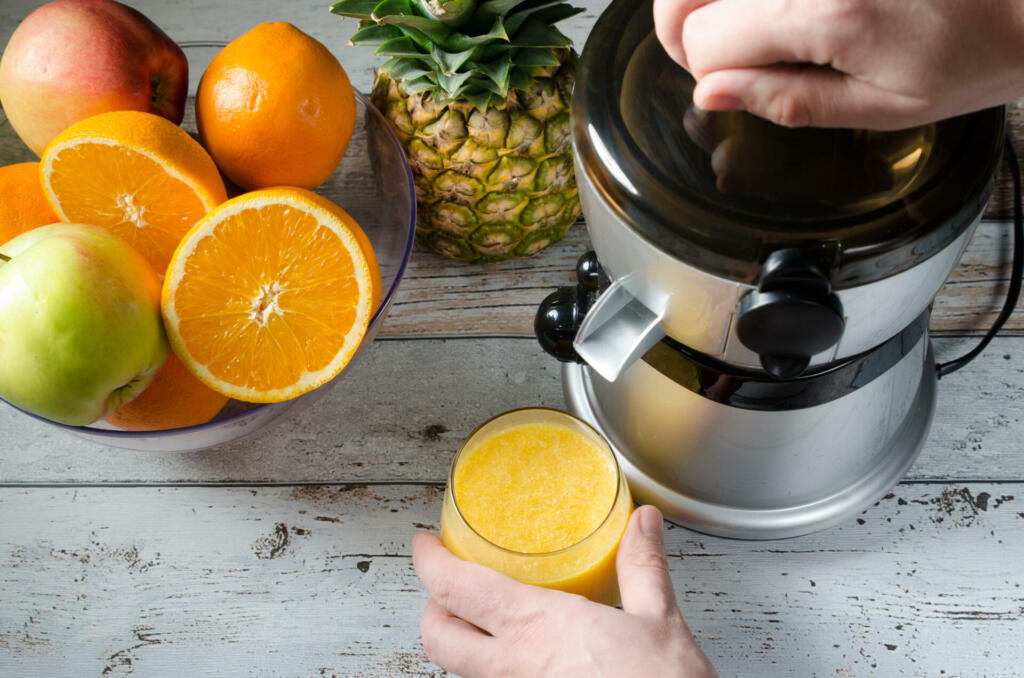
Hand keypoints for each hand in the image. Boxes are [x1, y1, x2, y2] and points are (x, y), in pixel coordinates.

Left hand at [411, 505, 717, 677]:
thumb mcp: (659, 621)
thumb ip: (642, 567)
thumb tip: (643, 524)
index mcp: (537, 627)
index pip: (456, 589)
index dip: (429, 563)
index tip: (425, 545)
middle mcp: (514, 667)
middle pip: (437, 638)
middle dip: (432, 609)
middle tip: (447, 587)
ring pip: (461, 670)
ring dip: (462, 644)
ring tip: (487, 623)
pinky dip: (495, 671)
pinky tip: (526, 661)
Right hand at [653, 0, 1023, 128]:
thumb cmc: (975, 49)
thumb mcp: (883, 104)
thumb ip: (788, 99)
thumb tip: (712, 94)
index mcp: (825, 12)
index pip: (704, 41)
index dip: (708, 73)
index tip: (734, 83)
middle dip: (691, 30)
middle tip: (726, 53)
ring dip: (713, 5)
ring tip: (749, 27)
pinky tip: (765, 9)